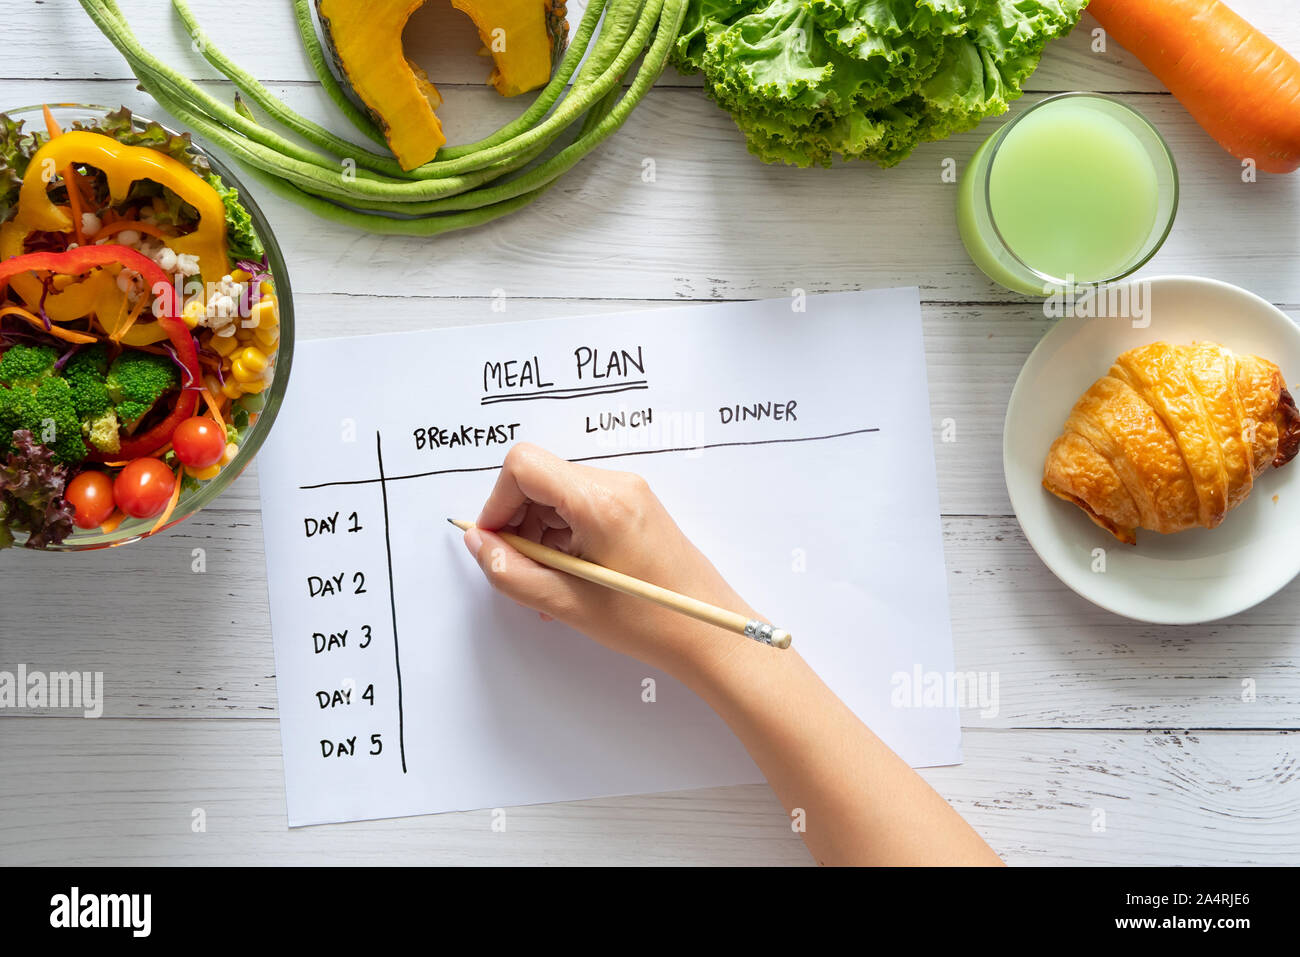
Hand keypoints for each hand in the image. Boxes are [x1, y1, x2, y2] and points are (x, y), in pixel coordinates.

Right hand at [462, 443, 762, 681]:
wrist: (711, 634)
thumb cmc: (651, 621)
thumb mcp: (567, 604)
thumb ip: (512, 571)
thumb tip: (479, 543)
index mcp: (601, 502)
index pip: (524, 466)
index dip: (498, 503)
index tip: (495, 542)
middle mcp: (617, 485)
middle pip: (540, 479)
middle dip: (518, 522)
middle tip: (522, 571)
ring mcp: (630, 493)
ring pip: (557, 494)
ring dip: (539, 534)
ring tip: (548, 584)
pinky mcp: (635, 507)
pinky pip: (581, 507)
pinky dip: (563, 536)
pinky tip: (569, 577)